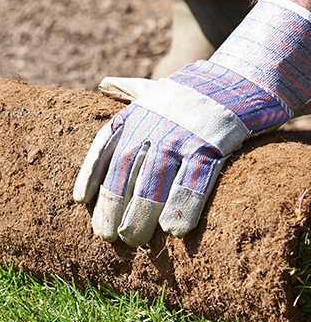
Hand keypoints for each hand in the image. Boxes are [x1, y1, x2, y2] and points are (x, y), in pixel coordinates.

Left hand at [74, 0, 310, 245]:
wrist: (242, 80)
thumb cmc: (191, 94)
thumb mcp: (157, 88)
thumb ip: (129, 91)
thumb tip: (105, 83)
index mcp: (137, 112)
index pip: (104, 142)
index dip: (91, 172)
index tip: (79, 200)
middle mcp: (155, 122)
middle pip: (125, 168)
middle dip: (113, 203)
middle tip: (107, 235)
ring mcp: (183, 133)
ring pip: (155, 178)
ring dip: (141, 213)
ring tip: (132, 240)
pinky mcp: (214, 143)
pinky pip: (195, 179)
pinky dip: (183, 205)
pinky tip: (174, 230)